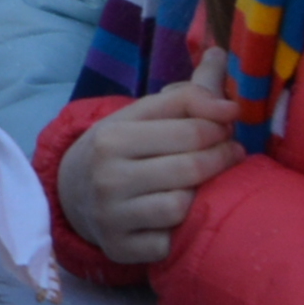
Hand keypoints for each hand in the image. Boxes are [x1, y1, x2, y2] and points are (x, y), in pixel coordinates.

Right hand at [58, 57, 257, 266]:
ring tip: (200, 185)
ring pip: (183, 205)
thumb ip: (187, 92)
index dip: (220, 124)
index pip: (190, 127)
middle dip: (222, 157)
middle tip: (230, 153)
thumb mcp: (143, 116)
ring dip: (198, 196)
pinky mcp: (120, 248)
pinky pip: (170, 242)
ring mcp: (111, 215)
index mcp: (112, 135)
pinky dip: (178, 233)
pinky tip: (176, 220)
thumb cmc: (124, 148)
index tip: (228, 123)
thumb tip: (222, 56)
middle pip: (192, 165)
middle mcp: (107, 175)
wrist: (73, 193)